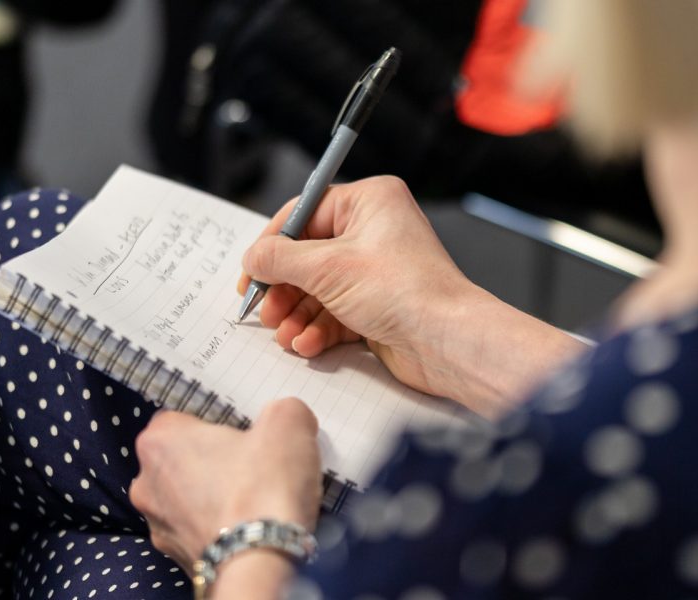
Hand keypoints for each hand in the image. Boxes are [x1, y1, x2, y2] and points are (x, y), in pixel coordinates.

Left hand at [129, 398, 321, 574]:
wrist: (261, 567)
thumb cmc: (263, 489)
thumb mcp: (288, 423)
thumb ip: (283, 409)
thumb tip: (287, 417)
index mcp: (159, 441)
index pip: (183, 417)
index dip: (217, 421)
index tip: (244, 431)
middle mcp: (146, 484)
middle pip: (184, 459)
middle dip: (215, 460)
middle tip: (254, 463)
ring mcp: (159, 527)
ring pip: (191, 498)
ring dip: (217, 496)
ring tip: (258, 498)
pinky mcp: (178, 559)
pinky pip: (201, 531)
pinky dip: (223, 528)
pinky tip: (252, 525)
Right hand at [240, 176, 481, 401]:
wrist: (447, 343)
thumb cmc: (406, 292)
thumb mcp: (328, 269)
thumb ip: (281, 260)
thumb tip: (253, 257)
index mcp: (368, 203)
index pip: (304, 214)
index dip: (272, 244)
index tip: (251, 272)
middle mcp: (373, 232)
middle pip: (307, 256)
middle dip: (284, 288)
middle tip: (264, 310)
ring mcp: (375, 271)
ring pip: (318, 289)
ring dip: (296, 314)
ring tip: (284, 333)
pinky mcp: (376, 305)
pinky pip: (334, 312)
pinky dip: (317, 329)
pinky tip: (307, 343)